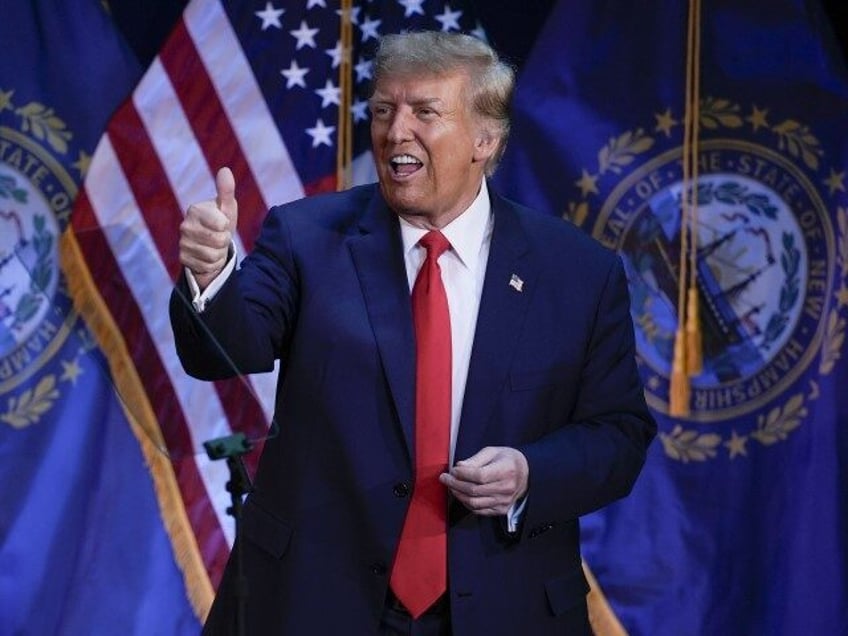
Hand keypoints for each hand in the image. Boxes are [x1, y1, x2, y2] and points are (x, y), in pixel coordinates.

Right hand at [179, 167, 238, 288]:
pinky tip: (208, 257)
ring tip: (214, 247)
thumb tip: (225, 170)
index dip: (227, 226)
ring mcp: (182, 243)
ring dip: (219, 253)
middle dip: (225, 241)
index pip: (221, 224)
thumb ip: (226, 190)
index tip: (223, 224)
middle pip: (219, 241)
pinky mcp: (183, 259)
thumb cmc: (221, 222)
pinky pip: (207, 266)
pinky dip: (213, 264)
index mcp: (195, 210)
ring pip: (213, 255)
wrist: (212, 246)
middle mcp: (185, 226)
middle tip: (219, 236)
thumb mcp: (227, 208)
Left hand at [439, 446, 528, 515]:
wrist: (527, 474)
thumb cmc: (508, 460)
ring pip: (474, 502)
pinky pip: (479, 510)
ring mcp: (504, 501)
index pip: (479, 476)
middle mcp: (506, 488)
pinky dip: (467, 503)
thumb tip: (459, 467)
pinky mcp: (501, 510)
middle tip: (445, 478)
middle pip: (474, 490)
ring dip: (458, 495)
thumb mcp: (493, 452)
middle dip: (455, 484)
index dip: (462, 474)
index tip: (453, 470)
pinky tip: (461, 495)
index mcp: (506, 470)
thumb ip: (475, 459)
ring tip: (451, 486)